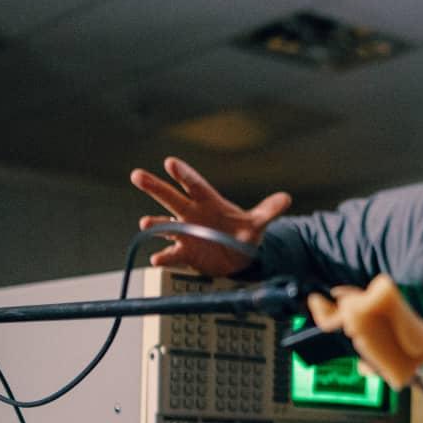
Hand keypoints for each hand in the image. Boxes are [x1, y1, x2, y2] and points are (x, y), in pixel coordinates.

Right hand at [128, 156, 291, 275]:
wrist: (238, 257)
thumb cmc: (242, 233)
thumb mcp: (258, 223)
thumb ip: (268, 211)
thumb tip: (285, 199)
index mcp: (208, 202)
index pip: (195, 185)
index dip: (184, 174)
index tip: (170, 163)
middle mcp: (192, 214)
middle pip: (171, 198)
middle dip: (155, 186)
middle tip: (137, 175)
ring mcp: (186, 233)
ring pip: (165, 225)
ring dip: (155, 224)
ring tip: (146, 223)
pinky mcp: (185, 253)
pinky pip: (172, 254)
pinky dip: (164, 257)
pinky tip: (157, 259)